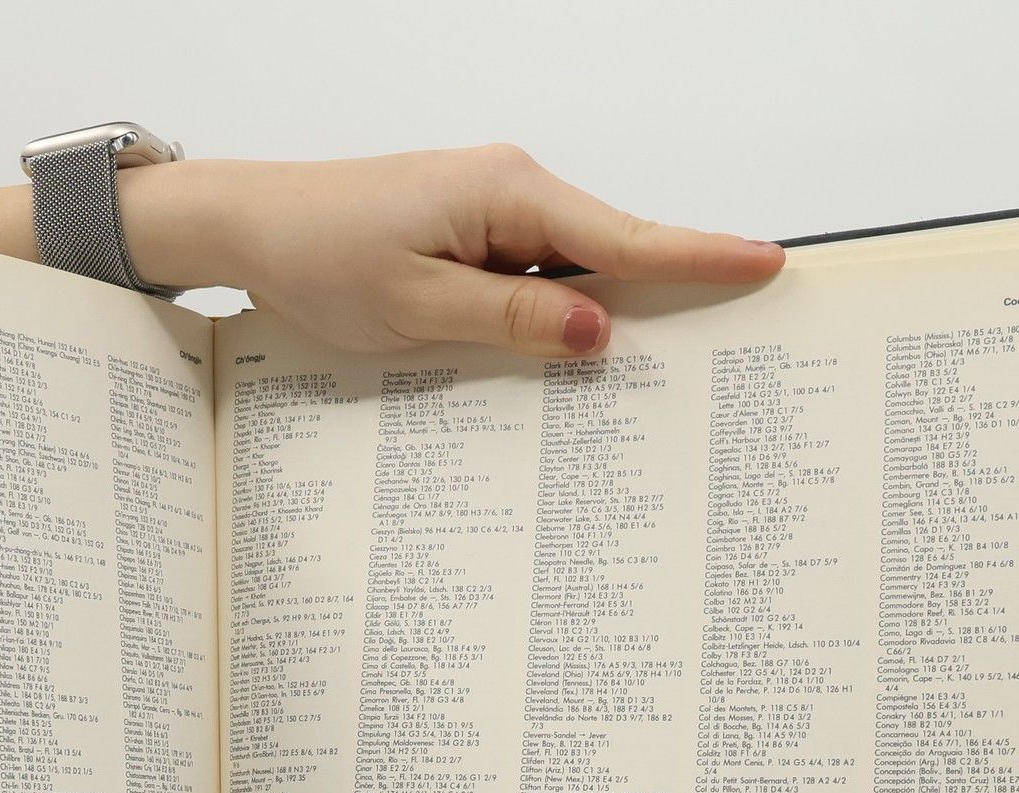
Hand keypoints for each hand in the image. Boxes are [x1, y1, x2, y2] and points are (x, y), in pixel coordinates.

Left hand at [121, 145, 784, 357]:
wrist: (252, 225)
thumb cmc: (318, 256)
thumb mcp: (415, 306)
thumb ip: (509, 319)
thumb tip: (595, 332)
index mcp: (507, 195)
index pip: (624, 238)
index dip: (698, 259)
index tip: (765, 266)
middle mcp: (511, 191)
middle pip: (611, 253)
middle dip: (665, 299)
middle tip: (727, 341)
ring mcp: (492, 213)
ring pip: (571, 274)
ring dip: (595, 320)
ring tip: (644, 374)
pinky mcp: (470, 237)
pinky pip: (531, 280)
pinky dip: (548, 317)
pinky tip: (557, 360)